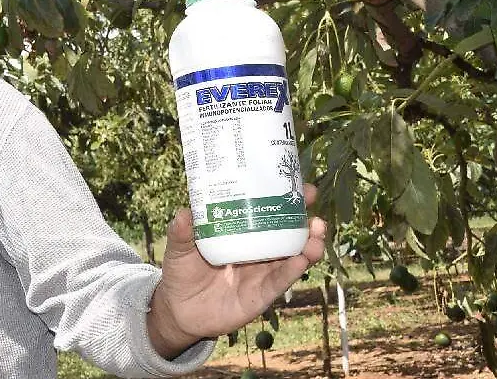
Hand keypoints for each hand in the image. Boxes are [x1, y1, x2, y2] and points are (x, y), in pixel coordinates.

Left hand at [146, 183, 325, 358]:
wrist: (179, 312)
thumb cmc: (182, 272)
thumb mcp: (178, 248)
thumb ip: (181, 232)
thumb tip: (183, 213)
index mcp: (242, 233)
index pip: (268, 212)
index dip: (286, 198)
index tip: (299, 184)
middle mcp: (258, 250)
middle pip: (288, 232)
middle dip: (305, 216)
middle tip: (312, 200)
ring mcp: (262, 272)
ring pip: (292, 256)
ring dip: (308, 243)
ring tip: (317, 231)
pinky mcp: (262, 294)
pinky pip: (280, 281)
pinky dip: (292, 270)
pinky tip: (302, 259)